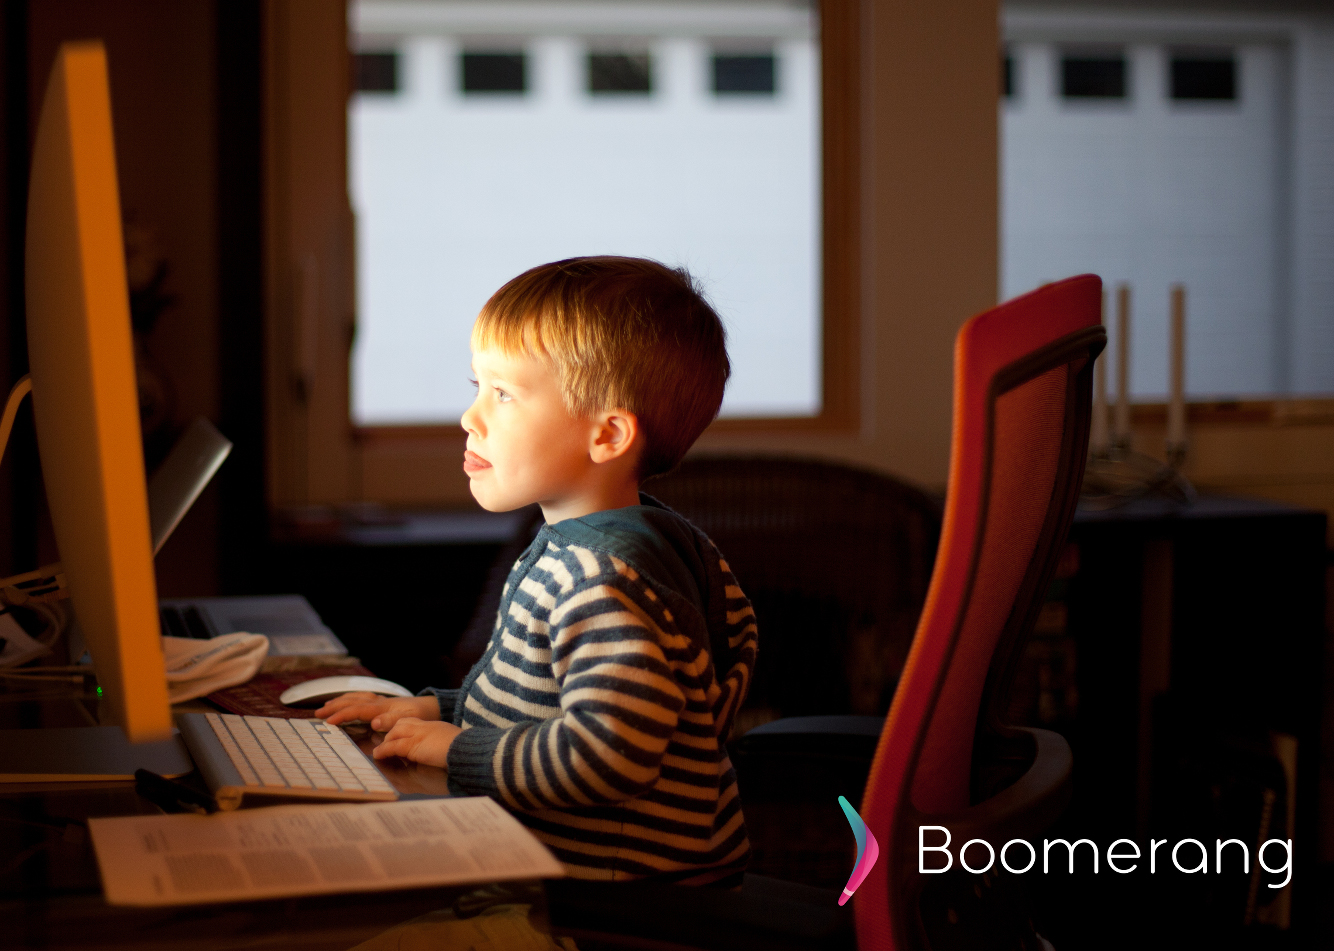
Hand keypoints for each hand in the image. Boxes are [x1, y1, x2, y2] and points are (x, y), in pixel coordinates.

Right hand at [317, 693, 438, 730]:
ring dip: (339, 702)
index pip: (357, 710)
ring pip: (355, 698)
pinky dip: (349, 700)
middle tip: (318, 714)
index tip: (328, 721)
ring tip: (325, 707)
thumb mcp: (409, 720)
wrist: (431, 707)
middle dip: (334, 707)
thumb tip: (374, 722)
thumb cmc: (420, 715)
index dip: (342, 715)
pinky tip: (344, 702)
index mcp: (383, 708)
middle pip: (352, 702)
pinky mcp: (382, 703)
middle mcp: (379, 702)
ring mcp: (380, 701)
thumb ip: (392, 721)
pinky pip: (361, 699)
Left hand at [372, 718, 461, 767]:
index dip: (403, 729)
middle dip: (391, 733)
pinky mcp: (413, 745)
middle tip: (384, 744)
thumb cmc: (464, 751)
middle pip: (401, 724)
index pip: (413, 723)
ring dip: (385, 742)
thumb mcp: (451, 744)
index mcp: (435, 727)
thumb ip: (441, 745)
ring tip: (378, 752)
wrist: (467, 750)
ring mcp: (418, 734)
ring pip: (394, 734)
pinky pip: (393, 746)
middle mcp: (425, 727)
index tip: (396, 737)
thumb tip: (442, 753)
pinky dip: (384, 750)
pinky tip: (378, 755)